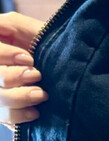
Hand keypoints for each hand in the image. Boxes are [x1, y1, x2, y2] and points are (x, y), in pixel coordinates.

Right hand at [0, 10, 46, 128]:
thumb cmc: (51, 47)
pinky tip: (35, 112)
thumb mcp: (36, 30)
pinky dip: (19, 115)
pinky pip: (4, 116)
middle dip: (12, 76)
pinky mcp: (5, 109)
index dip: (3, 54)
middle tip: (38, 75)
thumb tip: (0, 25)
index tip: (29, 59)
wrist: (70, 72)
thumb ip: (15, 25)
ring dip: (20, 96)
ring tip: (42, 94)